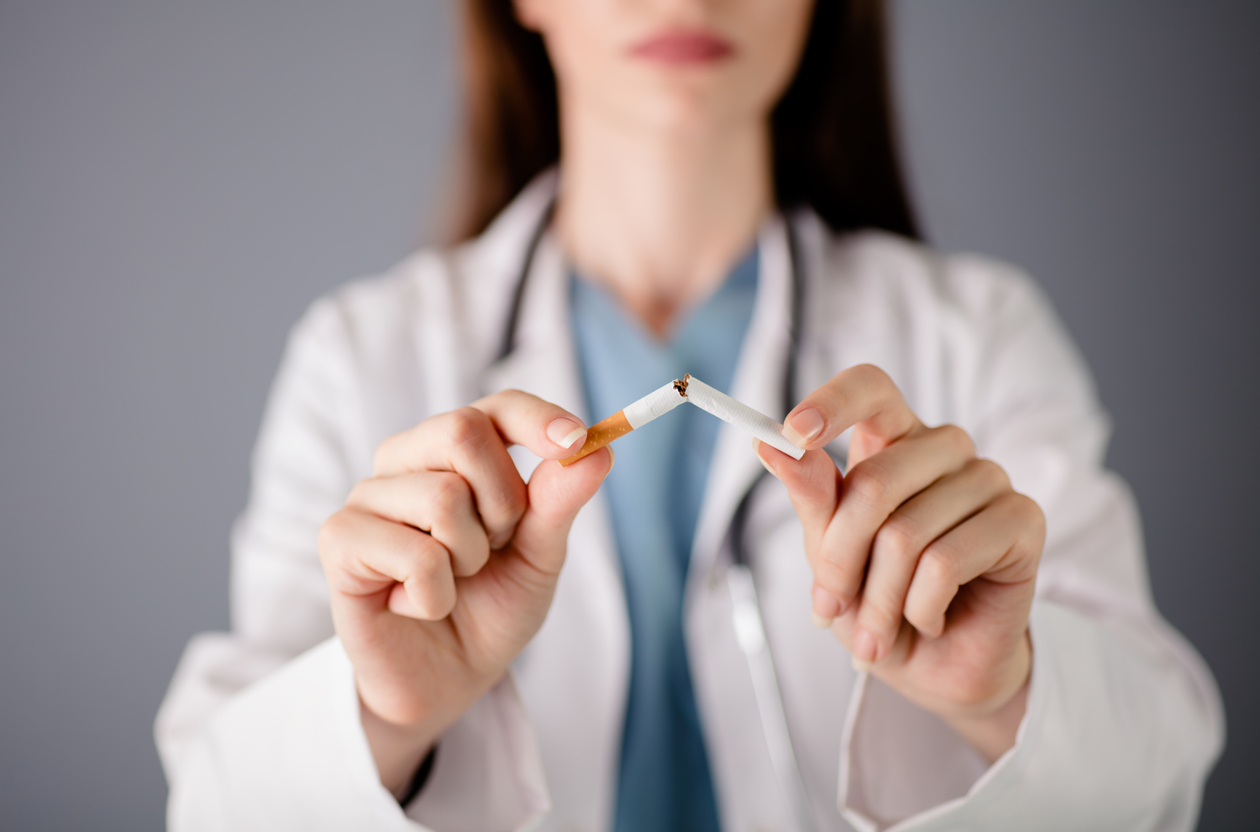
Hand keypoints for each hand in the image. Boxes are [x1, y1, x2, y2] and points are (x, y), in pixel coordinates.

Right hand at [318, 391, 611, 793]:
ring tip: (453, 581)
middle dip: (503, 502)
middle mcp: (406, 460)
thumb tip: (597, 452)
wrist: (446, 680)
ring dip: (469, 557)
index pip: (498, 407)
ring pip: (443, 497)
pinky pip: (416, 554)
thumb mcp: (539, 556)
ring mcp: (367, 496)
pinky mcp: (340, 540)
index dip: (538, 418)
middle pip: (463, 431)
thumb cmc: (490, 607)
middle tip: (494, 549)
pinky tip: (417, 605)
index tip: (576, 442)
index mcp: (455, 451)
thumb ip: (559, 503)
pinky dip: (435, 595)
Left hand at [757, 365, 1043, 760]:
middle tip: (829, 607)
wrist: (935, 667)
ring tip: (877, 629)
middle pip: (876, 481)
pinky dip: (920, 607)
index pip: (870, 387)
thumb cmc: (878, 601)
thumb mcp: (829, 553)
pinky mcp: (1023, 520)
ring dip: (878, 599)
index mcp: (893, 440)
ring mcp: (988, 478)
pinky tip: (928, 618)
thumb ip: (811, 496)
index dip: (832, 402)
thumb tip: (768, 444)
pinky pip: (946, 562)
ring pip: (906, 533)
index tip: (791, 433)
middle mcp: (944, 448)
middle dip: (840, 559)